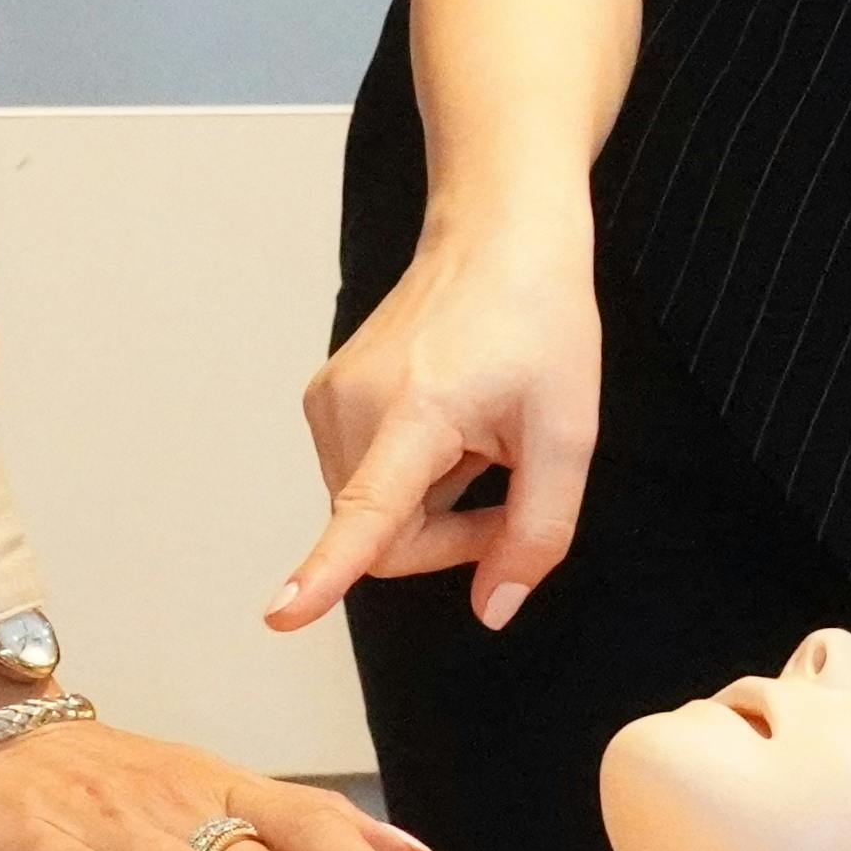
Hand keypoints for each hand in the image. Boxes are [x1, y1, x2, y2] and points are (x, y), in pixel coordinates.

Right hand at [270, 225, 601, 635]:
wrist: (498, 235)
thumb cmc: (538, 318)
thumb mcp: (568, 433)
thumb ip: (536, 531)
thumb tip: (490, 609)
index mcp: (417, 409)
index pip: (366, 510)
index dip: (327, 571)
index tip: (281, 614)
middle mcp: (353, 403)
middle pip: (383, 538)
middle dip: (449, 535)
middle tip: (507, 483)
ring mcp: (329, 398)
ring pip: (370, 514)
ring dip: (430, 503)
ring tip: (476, 436)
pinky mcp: (324, 398)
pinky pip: (362, 478)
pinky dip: (408, 476)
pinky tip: (447, 424)